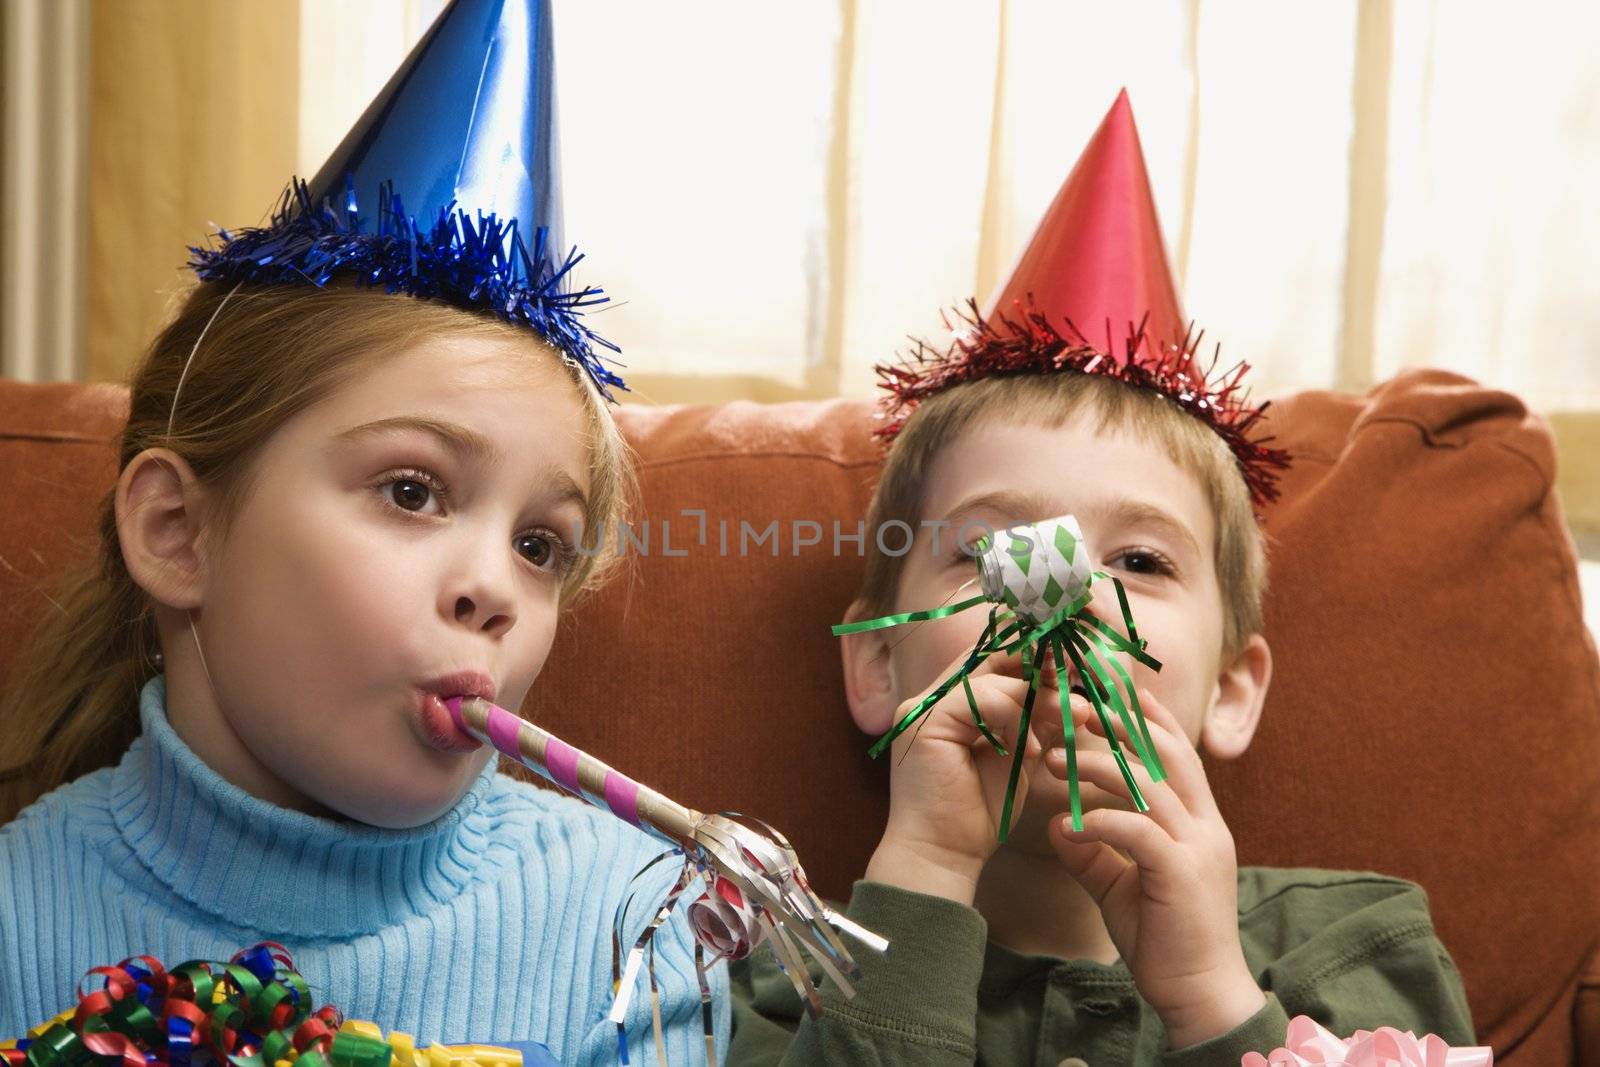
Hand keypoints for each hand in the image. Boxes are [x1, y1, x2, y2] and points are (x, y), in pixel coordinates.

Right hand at [865, 647, 1053, 905]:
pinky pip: (980, 699)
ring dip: (1038, 696)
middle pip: (989, 657)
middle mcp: (930, 697)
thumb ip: (1033, 721)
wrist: (942, 857)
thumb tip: (1070, 693)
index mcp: (948, 703)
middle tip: (1078, 676)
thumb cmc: (976, 815)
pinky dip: (1014, 717)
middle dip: (1038, 664)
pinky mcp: (924, 720)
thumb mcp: (1016, 757)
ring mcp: (922, 706)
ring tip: (1074, 718)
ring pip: (991, 677)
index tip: (1074, 669)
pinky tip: (1030, 749)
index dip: (1032, 658)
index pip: (991, 662)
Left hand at [1046, 689, 1264, 1049]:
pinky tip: (1066, 823)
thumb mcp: (1121, 886)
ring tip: (1051, 757)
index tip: (1109, 690)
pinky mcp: (1183, 875)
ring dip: (1096, 766)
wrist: (1199, 997)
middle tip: (1069, 706)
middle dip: (1117, 723)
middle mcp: (1206, 826)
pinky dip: (1100, 821)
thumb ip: (1094, 853)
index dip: (1145, 719)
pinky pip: (1138, 832)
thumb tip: (1059, 822)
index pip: (1175, 753)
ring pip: (1147, 785)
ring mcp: (1200, 848)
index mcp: (1199, 822)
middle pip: (1164, 753)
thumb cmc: (1163, 940)